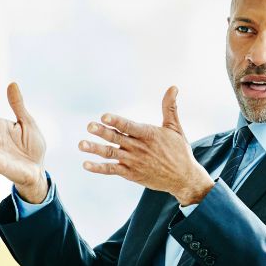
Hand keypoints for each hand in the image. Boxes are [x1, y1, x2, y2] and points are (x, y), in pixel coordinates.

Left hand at [79, 86, 213, 205]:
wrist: (183, 178)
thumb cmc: (179, 150)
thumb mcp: (175, 128)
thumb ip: (170, 107)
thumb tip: (173, 87)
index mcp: (149, 135)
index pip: (129, 126)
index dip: (116, 121)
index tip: (104, 116)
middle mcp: (139, 148)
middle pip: (117, 138)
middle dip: (102, 132)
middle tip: (89, 126)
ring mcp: (133, 162)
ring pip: (111, 154)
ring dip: (95, 149)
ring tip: (81, 145)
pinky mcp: (131, 174)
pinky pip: (112, 170)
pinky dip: (99, 168)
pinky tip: (86, 164)